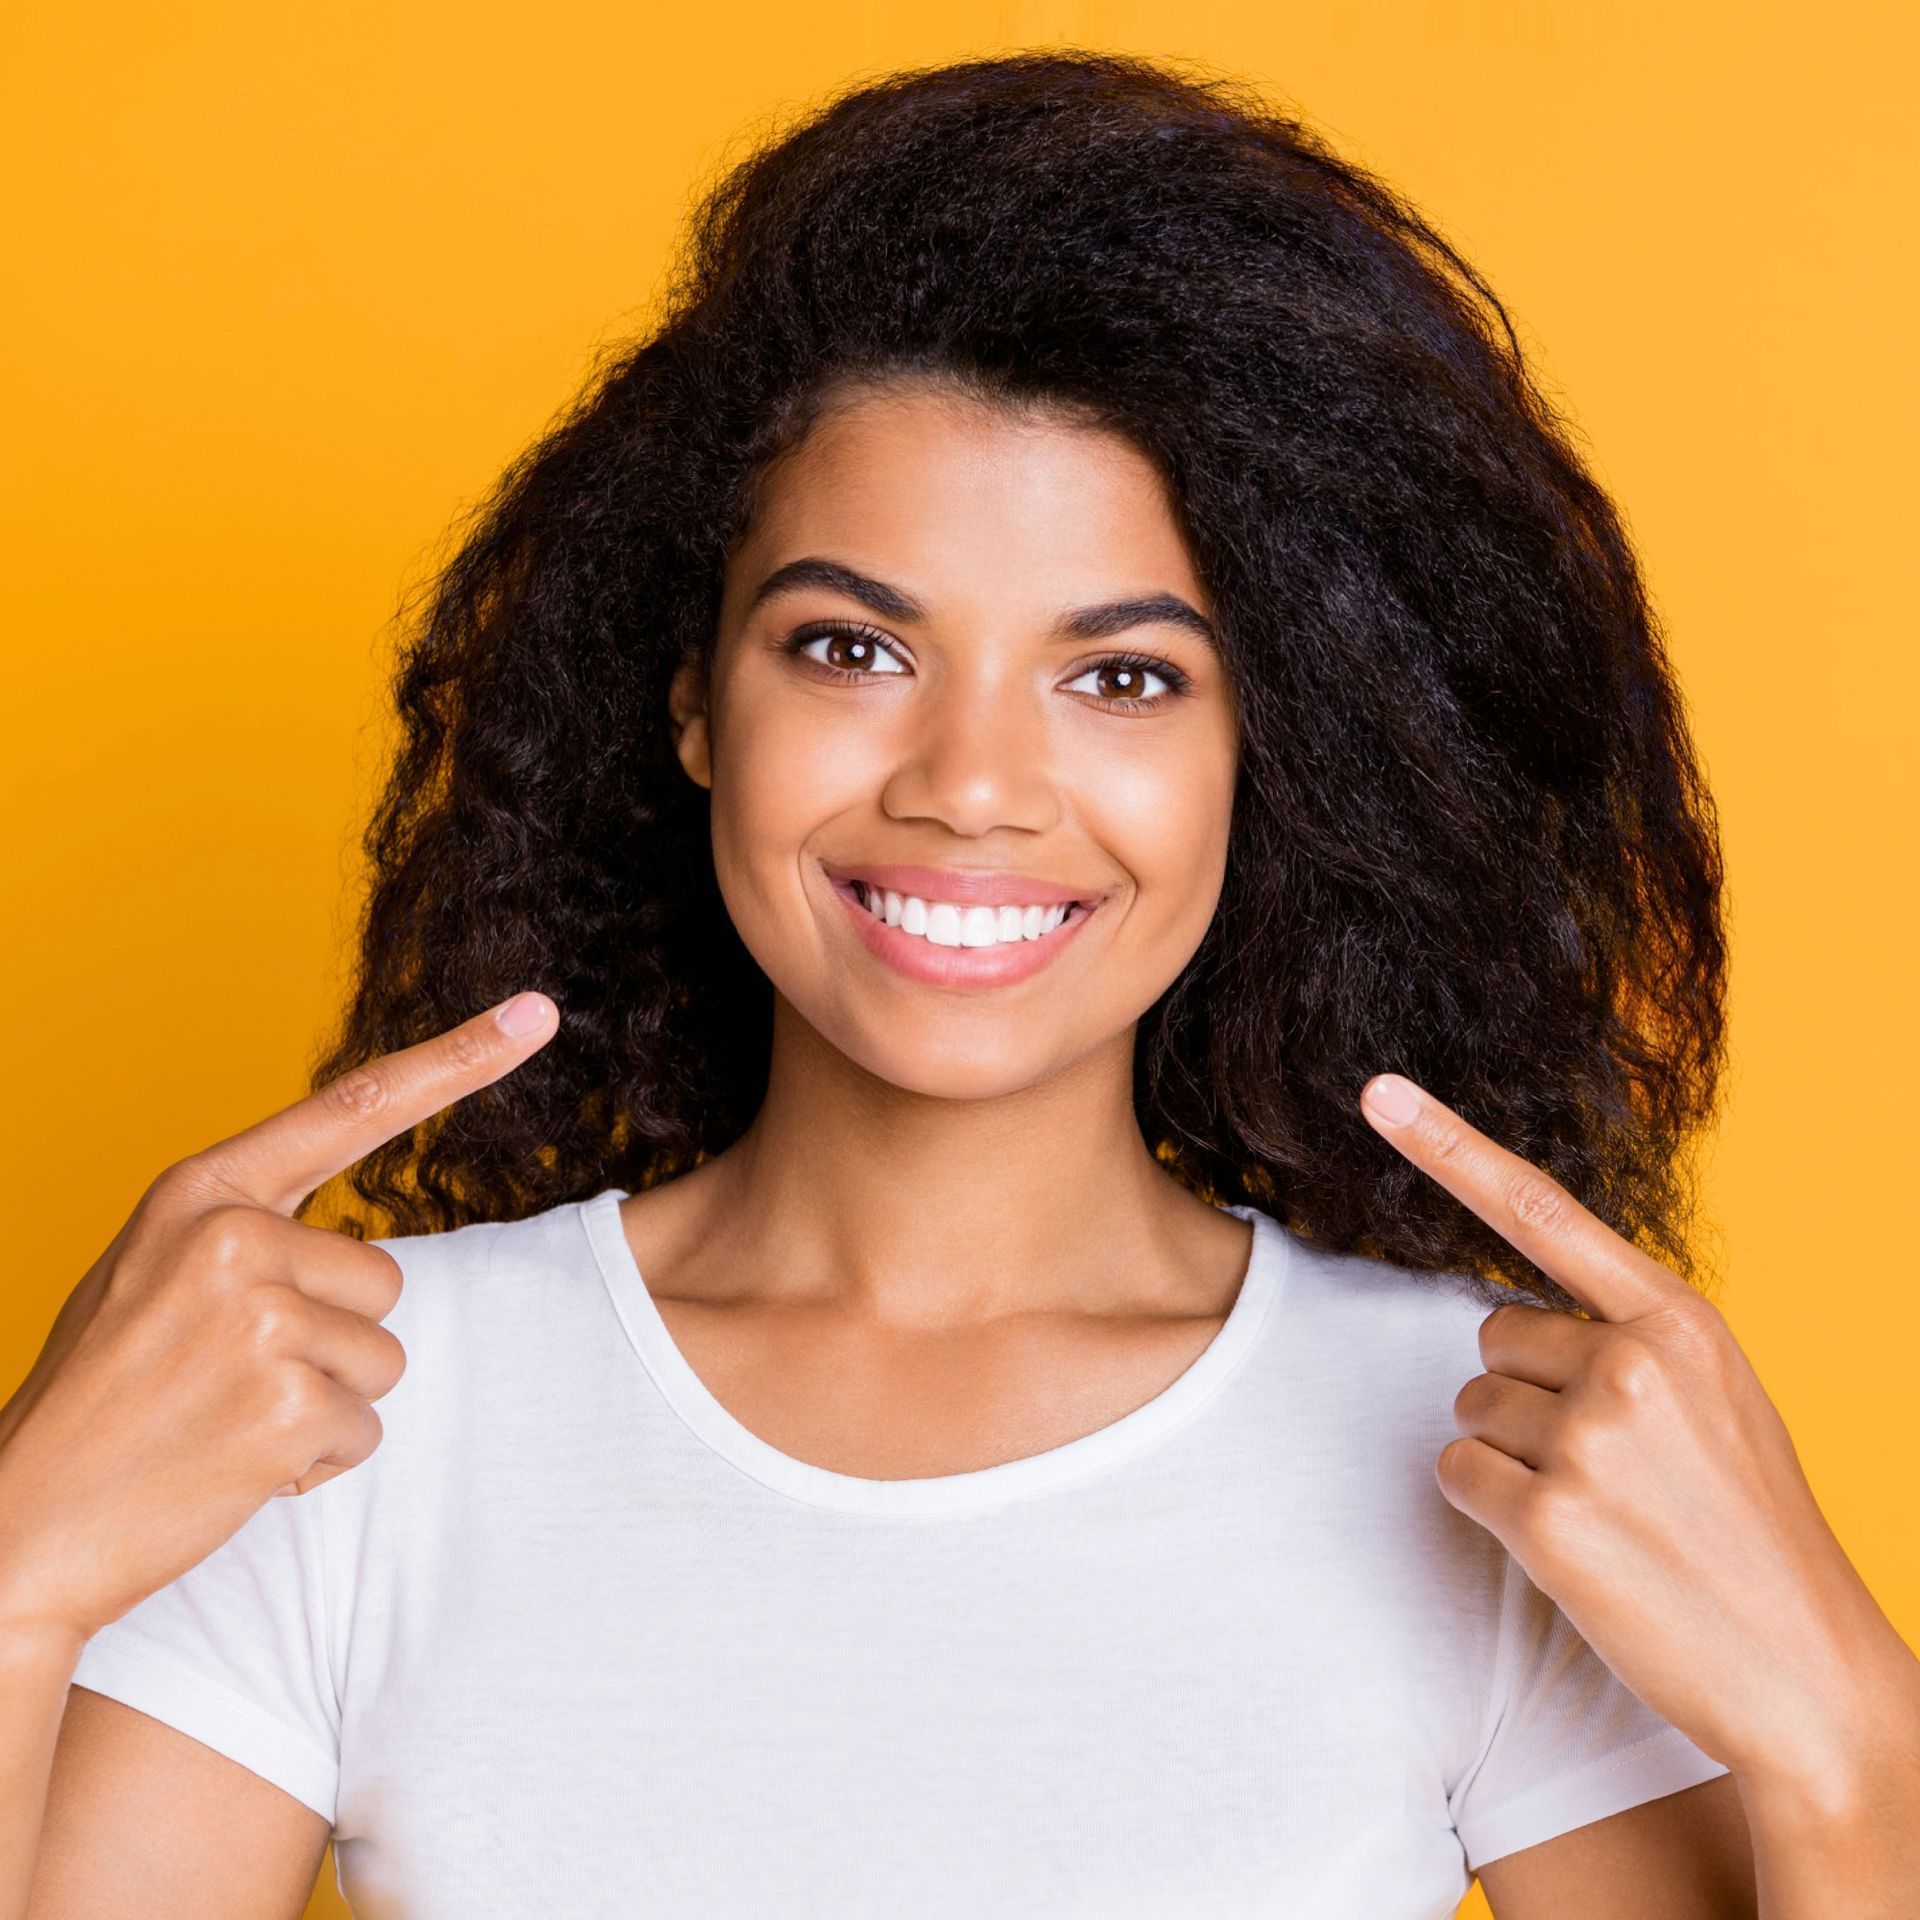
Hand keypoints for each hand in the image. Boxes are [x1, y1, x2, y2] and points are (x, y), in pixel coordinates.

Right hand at [0, 991, 557, 1647]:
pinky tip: (229, 1469)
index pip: (354, 1108)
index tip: (537, 1014)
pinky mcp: (284, 1406)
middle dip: (332, 1339)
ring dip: (324, 1404)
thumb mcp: (155, 1277)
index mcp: (202, 1195)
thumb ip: (251, 1237)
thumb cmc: (103, 1400)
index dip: (457, 1059)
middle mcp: (232, 1240)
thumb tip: (359, 1245)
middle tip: (226, 1382)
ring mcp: (259, 1321)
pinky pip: (363, 1430)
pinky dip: (312, 1463)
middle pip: (385, 1278)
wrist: (19, 1528)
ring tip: (222, 1423)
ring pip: (383, 1358)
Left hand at [1359, 1070, 1911, 1792]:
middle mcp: (1631, 1364)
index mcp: (1678, 1321)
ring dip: (1513, 1458)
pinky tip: (1572, 1548)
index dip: (1450, 1147)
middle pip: (1489, 1338)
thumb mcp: (1717, 1399)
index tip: (1380, 1094)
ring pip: (1470, 1409)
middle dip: (1525, 1394)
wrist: (1810, 1674)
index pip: (1540, 1212)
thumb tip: (1508, 1315)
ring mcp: (1589, 1441)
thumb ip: (1628, 1338)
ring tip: (1607, 1511)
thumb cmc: (1749, 1530)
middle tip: (1609, 1466)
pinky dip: (1492, 1510)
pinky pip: (1457, 1474)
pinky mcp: (1549, 1520)